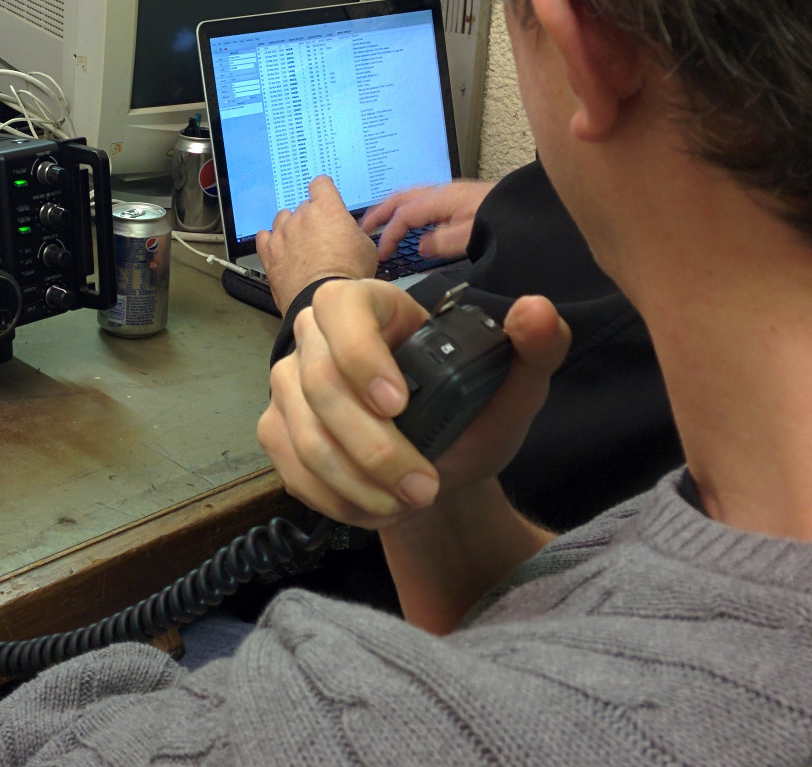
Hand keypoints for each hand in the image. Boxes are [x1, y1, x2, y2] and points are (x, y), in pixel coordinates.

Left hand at [255, 176, 378, 313]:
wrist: (324, 298)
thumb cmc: (348, 275)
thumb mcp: (366, 248)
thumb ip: (353, 232)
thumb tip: (351, 233)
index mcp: (326, 209)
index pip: (320, 184)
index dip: (324, 191)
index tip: (325, 197)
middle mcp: (301, 217)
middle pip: (303, 206)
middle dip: (312, 217)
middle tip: (321, 236)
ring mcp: (282, 234)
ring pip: (282, 219)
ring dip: (290, 227)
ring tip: (300, 244)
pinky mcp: (269, 253)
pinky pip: (264, 237)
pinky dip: (271, 241)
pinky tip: (279, 249)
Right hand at [257, 278, 569, 530]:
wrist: (434, 467)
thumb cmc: (467, 417)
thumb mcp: (512, 388)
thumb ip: (536, 349)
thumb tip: (536, 310)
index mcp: (367, 303)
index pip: (340, 311)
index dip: (361, 357)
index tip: (400, 405)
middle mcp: (314, 335)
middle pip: (320, 386)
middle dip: (374, 448)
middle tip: (425, 488)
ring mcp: (287, 383)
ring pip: (305, 436)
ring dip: (359, 483)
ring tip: (410, 503)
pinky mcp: (275, 429)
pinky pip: (293, 469)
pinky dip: (338, 499)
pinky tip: (377, 507)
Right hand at [359, 179, 494, 261]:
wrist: (537, 212)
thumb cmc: (507, 222)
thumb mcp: (474, 236)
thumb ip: (443, 241)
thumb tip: (422, 246)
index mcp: (444, 199)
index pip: (405, 214)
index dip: (389, 233)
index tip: (382, 254)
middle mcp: (447, 192)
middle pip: (403, 197)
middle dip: (380, 211)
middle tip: (363, 227)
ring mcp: (455, 194)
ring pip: (414, 197)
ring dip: (394, 209)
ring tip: (381, 222)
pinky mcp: (464, 199)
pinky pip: (427, 201)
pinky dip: (411, 210)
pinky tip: (416, 223)